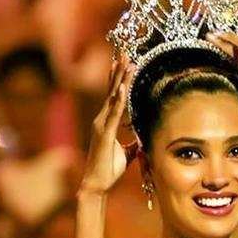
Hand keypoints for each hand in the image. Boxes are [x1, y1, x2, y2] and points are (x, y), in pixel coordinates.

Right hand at [80, 54, 136, 193]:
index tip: (124, 63)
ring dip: (120, 80)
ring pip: (112, 98)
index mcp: (105, 123)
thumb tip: (141, 141)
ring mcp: (101, 125)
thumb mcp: (125, 155)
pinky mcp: (104, 134)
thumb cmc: (109, 170)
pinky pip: (113, 114)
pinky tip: (122, 87)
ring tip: (125, 62)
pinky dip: (118, 100)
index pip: (113, 97)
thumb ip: (132, 146)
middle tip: (124, 53)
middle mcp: (101, 120)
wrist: (96, 184)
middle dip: (118, 72)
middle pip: (111, 91)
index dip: (118, 79)